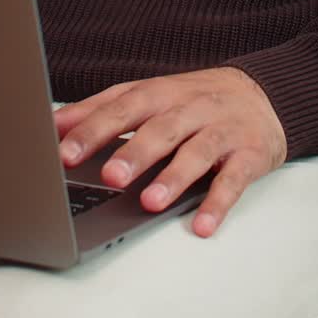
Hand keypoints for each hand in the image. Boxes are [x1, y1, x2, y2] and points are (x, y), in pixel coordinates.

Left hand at [54, 66, 286, 236]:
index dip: (94, 128)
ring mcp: (222, 130)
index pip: (124, 106)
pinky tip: (203, 225)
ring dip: (174, 177)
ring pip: (197, 152)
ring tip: (151, 202)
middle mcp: (191, 108)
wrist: (262, 93)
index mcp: (162, 92)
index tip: (64, 151)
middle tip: (109, 176)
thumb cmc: (194, 99)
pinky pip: (234, 179)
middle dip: (134, 151)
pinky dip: (219, 202)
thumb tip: (55, 124)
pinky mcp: (249, 154)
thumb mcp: (150, 94)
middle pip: (161, 128)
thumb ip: (103, 108)